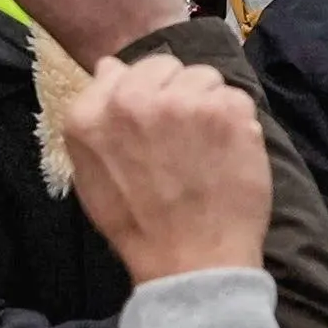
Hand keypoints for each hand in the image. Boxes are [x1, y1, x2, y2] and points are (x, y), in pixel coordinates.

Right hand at [58, 48, 272, 279]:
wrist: (190, 261)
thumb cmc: (140, 224)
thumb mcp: (94, 173)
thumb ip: (98, 115)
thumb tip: (109, 66)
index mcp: (90, 114)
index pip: (125, 71)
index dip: (145, 96)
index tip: (155, 128)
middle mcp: (131, 99)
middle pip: (166, 66)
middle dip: (177, 93)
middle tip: (184, 139)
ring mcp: (181, 100)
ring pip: (204, 77)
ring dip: (209, 105)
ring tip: (206, 149)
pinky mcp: (224, 109)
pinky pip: (236, 97)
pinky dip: (237, 123)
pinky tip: (227, 155)